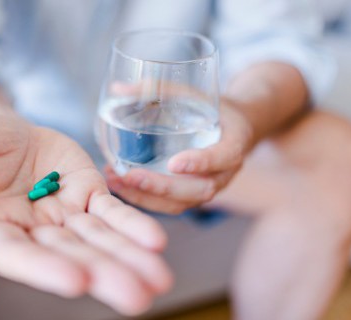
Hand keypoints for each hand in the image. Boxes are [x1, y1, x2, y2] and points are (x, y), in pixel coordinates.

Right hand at [0, 111, 172, 314]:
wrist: (2, 129)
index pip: (18, 255)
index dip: (45, 269)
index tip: (78, 281)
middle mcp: (32, 231)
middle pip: (69, 257)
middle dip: (104, 274)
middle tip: (138, 297)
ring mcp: (63, 214)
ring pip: (99, 241)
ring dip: (129, 258)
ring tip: (159, 279)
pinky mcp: (88, 194)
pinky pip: (112, 213)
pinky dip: (133, 226)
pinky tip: (156, 242)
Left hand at [106, 100, 253, 213]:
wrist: (233, 128)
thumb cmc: (213, 109)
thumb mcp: (195, 93)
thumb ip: (161, 88)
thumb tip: (118, 88)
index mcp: (235, 143)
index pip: (223, 157)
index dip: (201, 162)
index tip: (174, 162)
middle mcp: (224, 173)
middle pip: (198, 189)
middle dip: (162, 187)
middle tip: (131, 176)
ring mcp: (209, 188)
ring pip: (181, 203)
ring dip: (146, 196)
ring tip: (116, 181)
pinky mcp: (192, 196)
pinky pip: (171, 206)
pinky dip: (144, 199)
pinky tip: (120, 185)